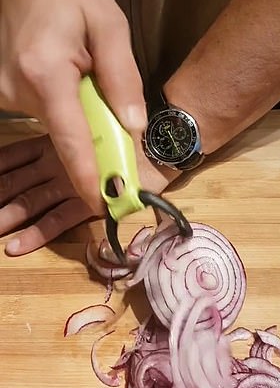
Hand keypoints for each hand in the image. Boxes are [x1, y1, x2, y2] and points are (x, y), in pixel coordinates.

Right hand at [0, 0, 146, 214]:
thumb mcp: (109, 24)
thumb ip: (122, 77)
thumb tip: (134, 126)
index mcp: (46, 74)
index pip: (71, 140)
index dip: (89, 177)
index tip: (105, 206)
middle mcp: (20, 92)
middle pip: (68, 137)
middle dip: (99, 146)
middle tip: (124, 146)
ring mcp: (8, 96)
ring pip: (58, 127)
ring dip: (84, 121)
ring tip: (93, 85)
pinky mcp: (7, 96)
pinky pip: (48, 115)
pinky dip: (68, 111)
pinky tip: (75, 82)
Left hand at [1, 134, 179, 255]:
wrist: (157, 151)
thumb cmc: (129, 145)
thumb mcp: (95, 140)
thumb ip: (77, 147)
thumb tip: (52, 151)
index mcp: (58, 145)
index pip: (19, 154)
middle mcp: (59, 164)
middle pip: (18, 183)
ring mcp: (71, 184)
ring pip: (31, 202)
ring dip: (7, 217)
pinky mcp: (87, 203)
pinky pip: (57, 220)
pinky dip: (36, 234)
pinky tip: (16, 247)